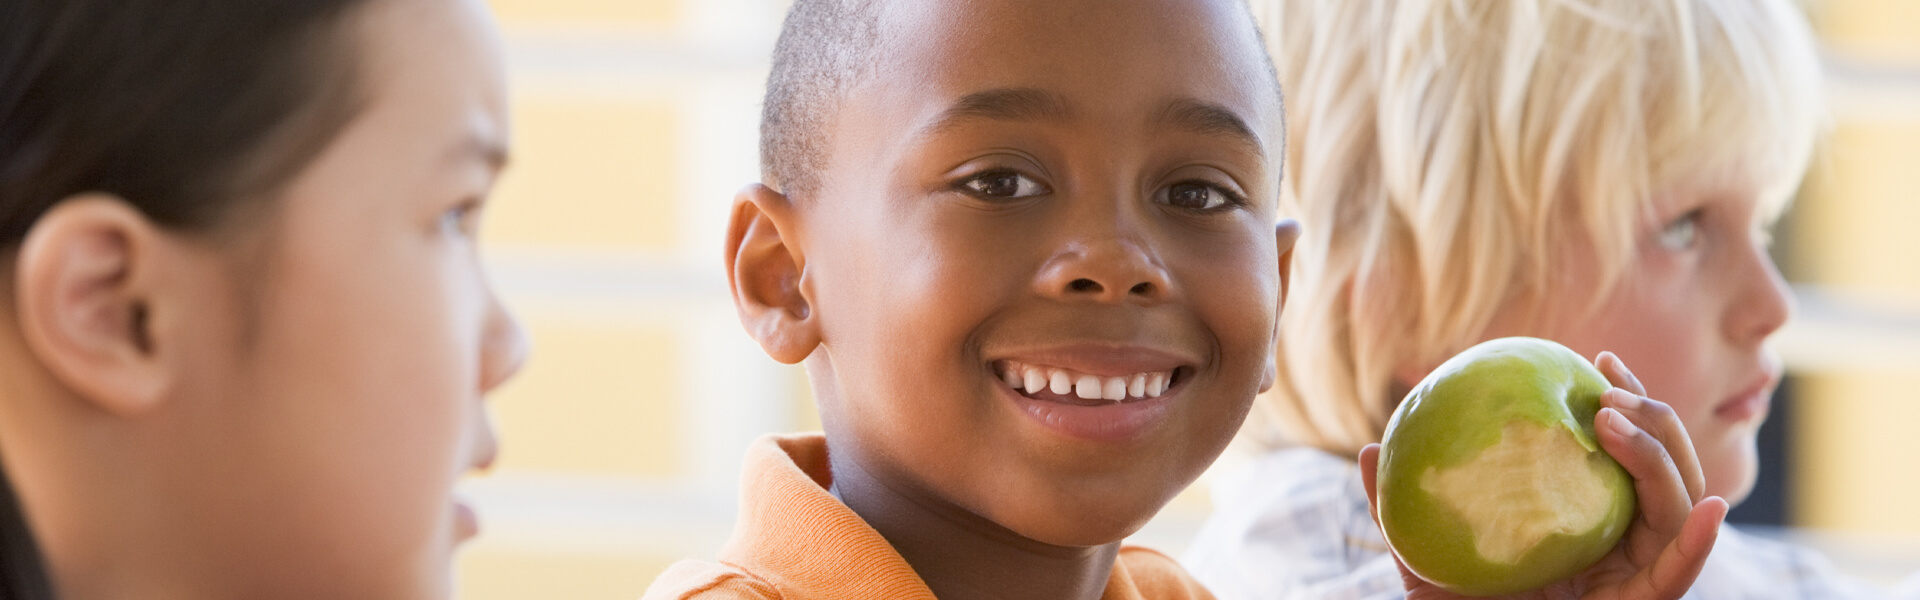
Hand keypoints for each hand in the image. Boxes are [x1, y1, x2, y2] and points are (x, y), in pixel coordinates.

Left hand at [1358, 351, 1727, 599]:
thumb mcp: (1422, 557)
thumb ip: (1399, 507)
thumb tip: (1370, 449)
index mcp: (1584, 522)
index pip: (1619, 452)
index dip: (1625, 401)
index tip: (1599, 359)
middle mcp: (1618, 545)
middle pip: (1662, 470)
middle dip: (1653, 418)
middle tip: (1610, 386)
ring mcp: (1634, 576)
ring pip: (1676, 507)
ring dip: (1660, 457)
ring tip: (1619, 422)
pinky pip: (1678, 575)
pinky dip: (1697, 542)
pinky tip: (1710, 509)